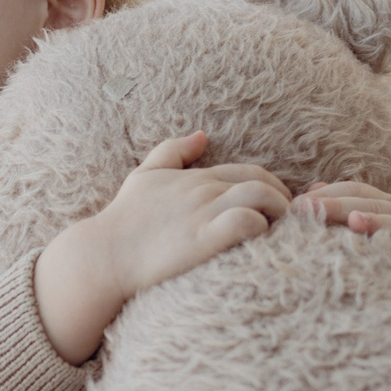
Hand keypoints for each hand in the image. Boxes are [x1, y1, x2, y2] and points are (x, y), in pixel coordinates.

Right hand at [34, 132, 290, 363]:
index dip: (271, 186)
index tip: (275, 208)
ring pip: (260, 195)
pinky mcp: (203, 238)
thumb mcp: (144, 176)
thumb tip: (202, 134)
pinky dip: (261, 228)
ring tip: (282, 233)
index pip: (249, 170)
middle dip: (282, 199)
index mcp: (195, 177)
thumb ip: (172, 151)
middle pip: (262, 180)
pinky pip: (246, 221)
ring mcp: (203, 211)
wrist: (104, 256)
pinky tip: (261, 242)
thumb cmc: (124, 220)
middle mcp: (202, 188)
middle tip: (286, 223)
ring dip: (279, 212)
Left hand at [297, 180, 390, 254]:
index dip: (328, 194)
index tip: (298, 204)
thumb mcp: (372, 232)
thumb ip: (343, 213)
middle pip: (372, 202)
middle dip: (338, 204)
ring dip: (376, 220)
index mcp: (388, 206)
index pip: (357, 190)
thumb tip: (312, 191)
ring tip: (352, 221)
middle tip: (307, 209)